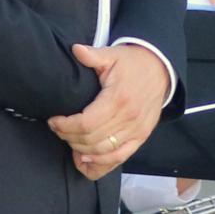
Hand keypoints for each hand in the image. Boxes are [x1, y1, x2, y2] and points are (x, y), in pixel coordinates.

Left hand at [49, 43, 170, 180]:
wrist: (161, 69)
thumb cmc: (133, 63)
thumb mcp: (112, 54)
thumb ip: (93, 55)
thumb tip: (76, 50)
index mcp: (118, 99)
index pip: (86, 123)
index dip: (65, 126)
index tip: (53, 121)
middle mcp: (128, 118)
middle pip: (91, 140)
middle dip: (68, 137)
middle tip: (58, 129)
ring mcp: (136, 131)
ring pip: (102, 151)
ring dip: (81, 150)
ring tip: (69, 141)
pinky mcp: (140, 138)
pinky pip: (119, 158)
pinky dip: (100, 163)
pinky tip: (85, 159)